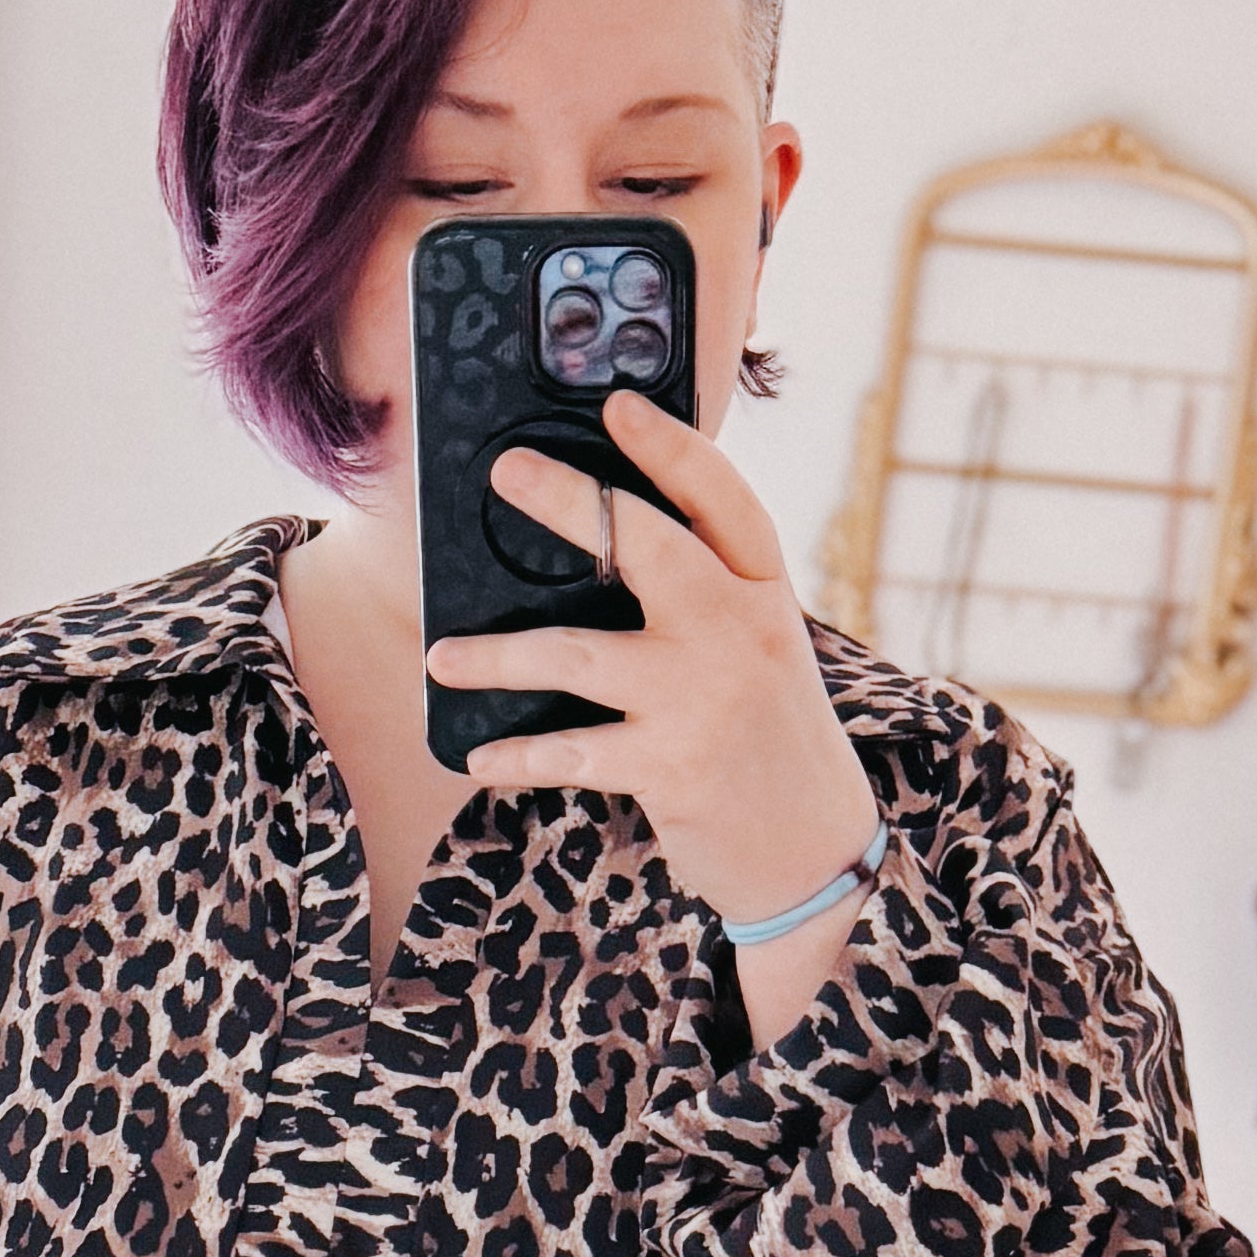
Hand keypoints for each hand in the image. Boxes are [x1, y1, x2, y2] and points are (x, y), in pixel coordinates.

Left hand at [428, 391, 880, 938]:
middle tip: (507, 472)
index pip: (722, 499)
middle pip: (646, 546)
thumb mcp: (761, 650)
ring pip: (577, 655)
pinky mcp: (673, 766)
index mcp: (763, 591)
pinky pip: (571, 751)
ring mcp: (702, 698)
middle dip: (569, 502)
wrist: (814, 850)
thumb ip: (704, 600)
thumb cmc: (769, 739)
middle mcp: (738, 631)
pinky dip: (518, 756)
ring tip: (442, 659)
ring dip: (497, 656)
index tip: (618, 406)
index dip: (671, 447)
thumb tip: (603, 553)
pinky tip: (480, 756)